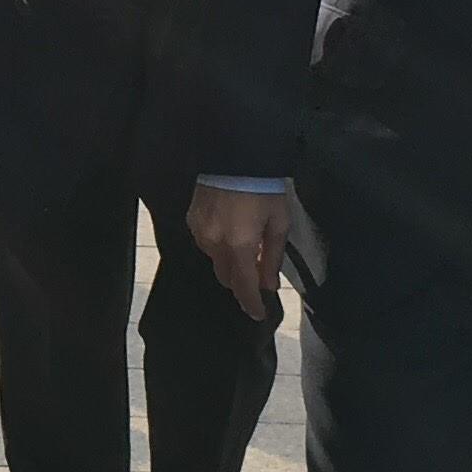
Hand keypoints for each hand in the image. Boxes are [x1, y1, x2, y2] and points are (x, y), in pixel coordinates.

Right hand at [188, 186, 290, 323]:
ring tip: (245, 249)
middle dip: (241, 283)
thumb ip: (272, 257)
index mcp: (239, 245)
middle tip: (257, 277)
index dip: (251, 303)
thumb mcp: (278, 223)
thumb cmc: (263, 189)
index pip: (243, 286)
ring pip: (215, 262)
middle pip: (226, 278)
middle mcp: (215, 243)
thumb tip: (268, 284)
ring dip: (230, 263)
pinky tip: (230, 234)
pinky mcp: (192, 220)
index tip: (258, 313)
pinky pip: (206, 244)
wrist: (236, 157)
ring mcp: (200, 232)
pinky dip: (219, 246)